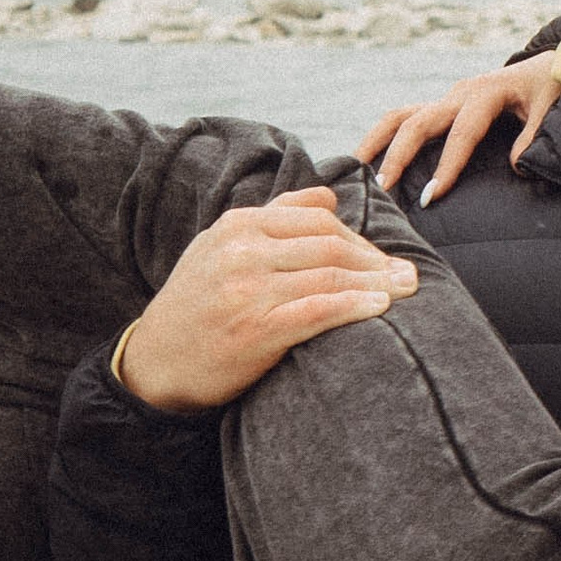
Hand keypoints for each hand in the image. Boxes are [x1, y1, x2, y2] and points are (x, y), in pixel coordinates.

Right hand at [117, 187, 420, 412]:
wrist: (153, 363)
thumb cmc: (197, 304)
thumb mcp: (221, 247)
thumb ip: (274, 218)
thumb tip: (329, 197)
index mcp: (237, 225)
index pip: (316, 219)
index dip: (357, 237)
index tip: (380, 257)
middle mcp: (243, 251)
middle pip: (330, 245)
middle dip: (375, 260)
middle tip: (407, 273)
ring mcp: (248, 290)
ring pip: (330, 275)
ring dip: (377, 282)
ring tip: (406, 289)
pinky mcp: (255, 330)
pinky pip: (318, 310)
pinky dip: (355, 306)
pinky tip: (380, 308)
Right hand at [359, 54, 560, 197]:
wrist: (549, 63)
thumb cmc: (550, 86)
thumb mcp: (551, 105)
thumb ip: (535, 135)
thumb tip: (516, 167)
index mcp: (485, 93)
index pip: (462, 134)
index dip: (447, 166)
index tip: (430, 197)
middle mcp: (459, 94)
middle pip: (419, 122)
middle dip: (398, 157)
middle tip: (382, 191)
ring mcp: (447, 99)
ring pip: (400, 116)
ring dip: (376, 142)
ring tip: (356, 171)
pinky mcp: (442, 106)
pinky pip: (406, 119)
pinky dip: (384, 138)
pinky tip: (368, 162)